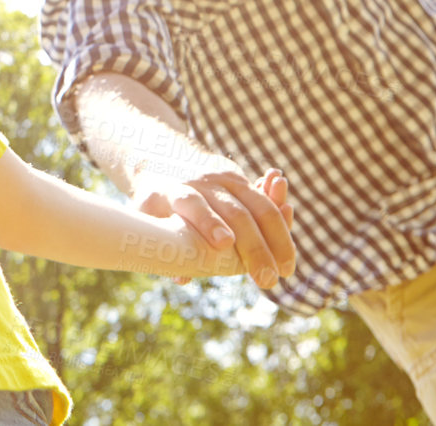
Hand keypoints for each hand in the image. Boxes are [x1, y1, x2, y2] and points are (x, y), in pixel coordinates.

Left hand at [134, 164, 295, 288]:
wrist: (163, 155)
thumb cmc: (154, 200)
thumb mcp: (146, 218)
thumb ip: (161, 246)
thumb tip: (181, 277)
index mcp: (174, 192)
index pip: (193, 206)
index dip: (208, 223)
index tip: (224, 243)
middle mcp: (202, 183)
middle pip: (234, 213)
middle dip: (253, 248)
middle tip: (267, 280)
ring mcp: (224, 178)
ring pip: (257, 206)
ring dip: (277, 238)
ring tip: (287, 268)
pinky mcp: (239, 178)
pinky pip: (265, 195)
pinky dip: (280, 206)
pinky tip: (290, 213)